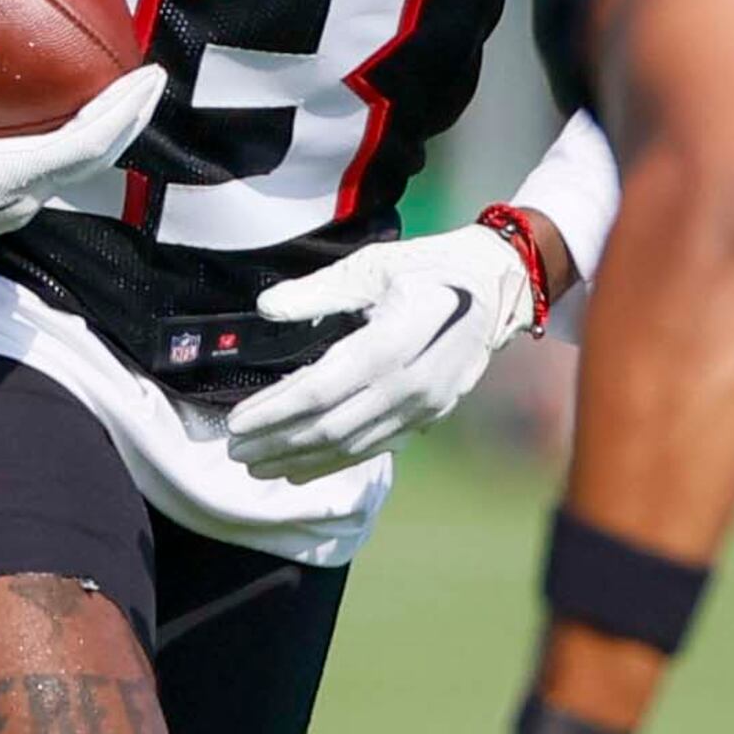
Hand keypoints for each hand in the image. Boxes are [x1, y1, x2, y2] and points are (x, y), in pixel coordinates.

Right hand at [0, 27, 167, 277]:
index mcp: (12, 179)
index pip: (89, 146)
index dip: (124, 112)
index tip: (150, 77)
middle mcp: (25, 198)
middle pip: (98, 157)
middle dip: (131, 116)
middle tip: (153, 79)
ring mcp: (16, 206)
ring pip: (79, 166)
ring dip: (106, 131)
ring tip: (122, 97)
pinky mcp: (1, 206)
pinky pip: (55, 168)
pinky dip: (76, 139)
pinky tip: (66, 118)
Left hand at [225, 223, 535, 481]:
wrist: (499, 286)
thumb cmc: (432, 267)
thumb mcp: (374, 264)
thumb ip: (318, 290)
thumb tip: (266, 308)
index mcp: (397, 340)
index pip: (323, 389)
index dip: (276, 410)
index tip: (236, 421)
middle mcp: (413, 382)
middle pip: (333, 426)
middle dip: (279, 442)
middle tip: (235, 451)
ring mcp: (425, 405)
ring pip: (352, 445)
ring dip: (301, 459)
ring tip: (257, 465)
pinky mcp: (430, 416)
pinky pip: (375, 448)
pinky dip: (334, 462)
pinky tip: (300, 468)